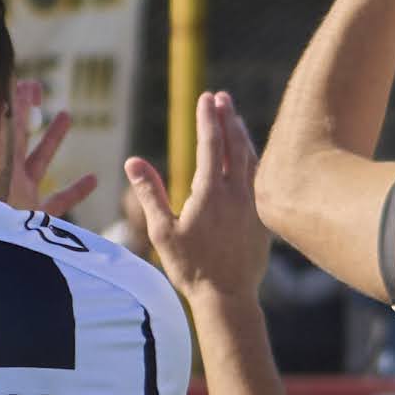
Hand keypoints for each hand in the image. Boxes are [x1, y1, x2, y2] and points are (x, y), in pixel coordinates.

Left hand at [0, 71, 97, 221]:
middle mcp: (8, 177)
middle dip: (30, 111)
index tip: (25, 81)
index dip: (16, 103)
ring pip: (41, 162)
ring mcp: (21, 197)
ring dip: (53, 139)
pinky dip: (75, 191)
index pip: (7, 125)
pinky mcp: (34, 219)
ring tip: (66, 115)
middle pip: (21, 137)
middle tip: (36, 87)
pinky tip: (92, 179)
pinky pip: (58, 203)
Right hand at [118, 90, 268, 298]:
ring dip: (242, 136)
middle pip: (235, 146)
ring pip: (251, 160)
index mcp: (211, 193)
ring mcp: (253, 205)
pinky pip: (260, 178)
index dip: (207, 119)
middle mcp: (237, 194)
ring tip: (235, 118)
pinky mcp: (262, 217)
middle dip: (227, 118)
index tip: (205, 97)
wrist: (228, 297)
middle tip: (221, 97)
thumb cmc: (190, 267)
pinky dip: (253, 159)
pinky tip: (250, 157)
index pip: (210, 145)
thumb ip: (149, 192)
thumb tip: (132, 161)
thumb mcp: (162, 231)